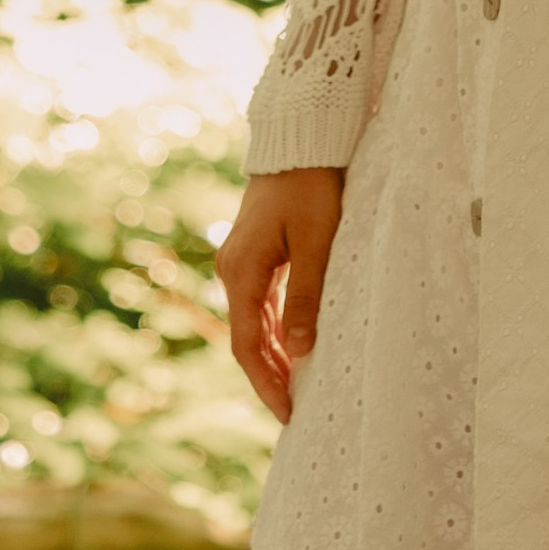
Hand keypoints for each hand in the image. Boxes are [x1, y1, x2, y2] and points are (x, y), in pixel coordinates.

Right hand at [216, 166, 342, 424]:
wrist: (300, 138)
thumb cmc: (312, 186)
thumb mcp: (315, 243)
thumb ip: (305, 298)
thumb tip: (297, 352)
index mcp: (241, 271)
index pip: (247, 344)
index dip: (267, 382)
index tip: (287, 412)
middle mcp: (232, 269)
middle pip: (246, 337)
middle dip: (269, 375)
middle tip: (294, 410)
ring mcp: (241, 260)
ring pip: (253, 321)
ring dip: (272, 354)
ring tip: (297, 387)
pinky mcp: (255, 251)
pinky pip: (261, 302)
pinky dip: (274, 329)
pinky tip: (293, 345)